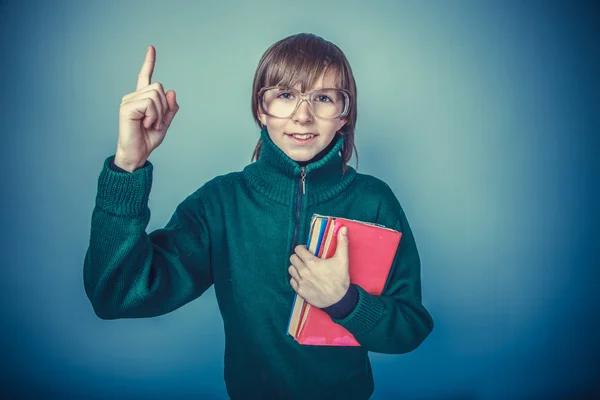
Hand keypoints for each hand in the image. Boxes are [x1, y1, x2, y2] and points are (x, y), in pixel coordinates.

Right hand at [115, 45, 179, 171]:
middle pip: (159, 87)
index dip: (149, 62)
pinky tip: (145, 125)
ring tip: (150, 125)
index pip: (145, 76)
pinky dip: (153, 116)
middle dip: (164, 107)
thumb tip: (172, 91)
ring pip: (156, 95)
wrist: (137, 154)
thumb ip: (169, 108)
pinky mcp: (127, 107)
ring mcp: (128, 101)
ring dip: (159, 114)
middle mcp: (133, 96)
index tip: (151, 48)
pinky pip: (150, 104)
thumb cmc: (148, 139)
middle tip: (155, 123)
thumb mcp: (165, 123)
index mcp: (141, 99)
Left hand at [288, 227, 349, 307]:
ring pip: (291, 270)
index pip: (298, 250)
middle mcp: (303, 272)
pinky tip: (304, 278)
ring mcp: (301, 282)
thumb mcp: (343, 260)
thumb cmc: (341, 280)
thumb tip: (342, 228)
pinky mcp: (301, 291)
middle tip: (305, 259)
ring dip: (296, 267)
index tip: (307, 250)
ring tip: (304, 268)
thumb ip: (342, 243)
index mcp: (311, 262)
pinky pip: (292, 282)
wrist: (340, 300)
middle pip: (292, 259)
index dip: (302, 248)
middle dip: (298, 257)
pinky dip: (296, 279)